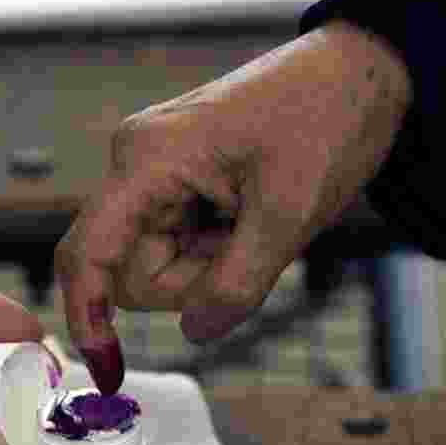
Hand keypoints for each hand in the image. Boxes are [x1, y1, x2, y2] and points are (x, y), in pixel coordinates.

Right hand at [54, 21, 410, 392]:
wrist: (358, 74)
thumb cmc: (326, 118)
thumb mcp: (290, 214)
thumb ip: (237, 284)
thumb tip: (195, 334)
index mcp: (148, 161)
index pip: (86, 253)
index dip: (86, 316)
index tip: (107, 370)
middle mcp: (137, 165)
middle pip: (130, 271)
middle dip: (190, 282)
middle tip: (249, 246)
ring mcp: (153, 174)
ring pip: (156, 264)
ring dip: (208, 266)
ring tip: (257, 221)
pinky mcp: (174, 182)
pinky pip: (177, 244)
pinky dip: (214, 250)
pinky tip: (248, 216)